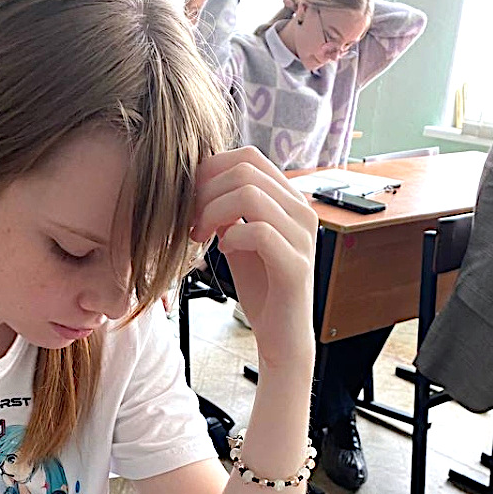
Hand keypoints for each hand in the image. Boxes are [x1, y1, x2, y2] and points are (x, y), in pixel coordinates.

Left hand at [191, 147, 317, 368]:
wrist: (281, 336)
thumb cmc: (261, 287)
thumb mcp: (239, 238)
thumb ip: (229, 210)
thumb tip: (202, 181)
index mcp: (289, 200)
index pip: (249, 157)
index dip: (210, 170)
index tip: (190, 199)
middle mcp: (302, 211)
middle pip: (246, 169)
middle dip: (206, 191)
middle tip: (190, 221)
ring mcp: (303, 237)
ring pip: (250, 195)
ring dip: (213, 212)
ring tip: (201, 235)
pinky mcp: (296, 265)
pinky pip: (260, 232)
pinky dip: (232, 238)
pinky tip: (224, 251)